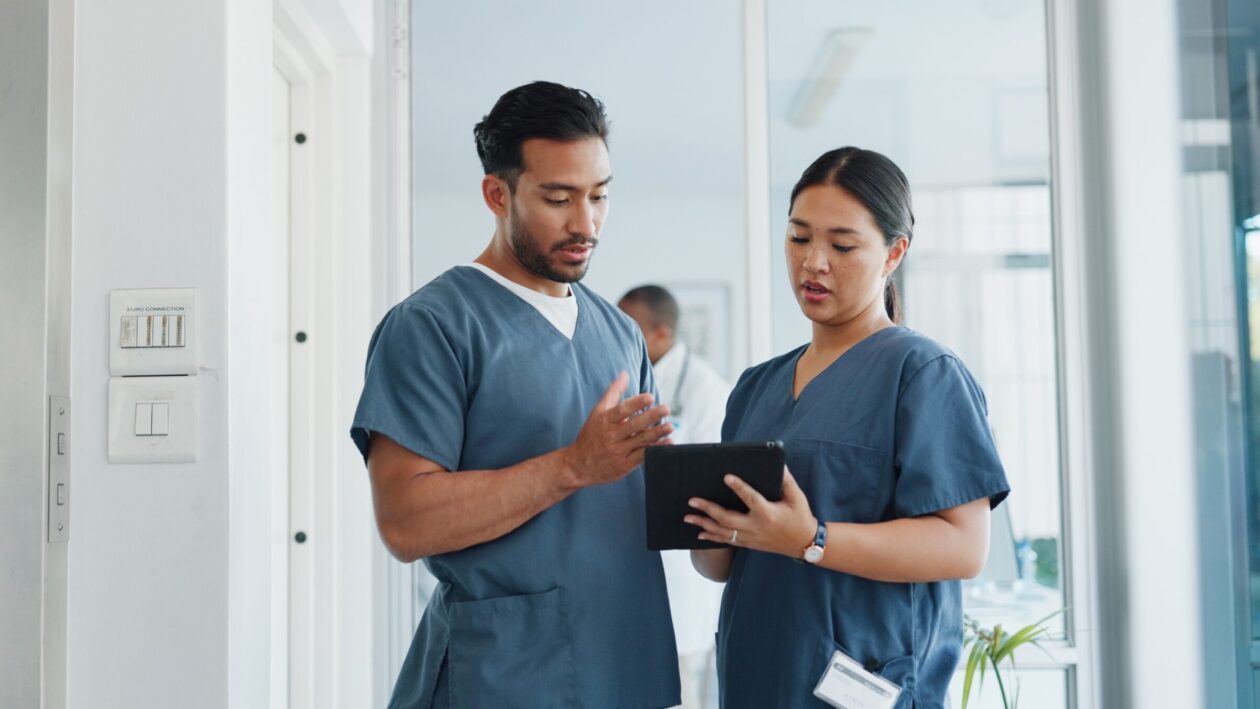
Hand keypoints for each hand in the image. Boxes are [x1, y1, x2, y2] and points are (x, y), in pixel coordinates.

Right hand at [559, 372, 672, 487]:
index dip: (636, 403)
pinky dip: (656, 449)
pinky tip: (669, 443)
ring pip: (640, 441)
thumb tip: (625, 374)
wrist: (579, 465)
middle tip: (666, 408)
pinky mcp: (625, 465)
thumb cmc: (591, 434)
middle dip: (651, 416)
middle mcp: (611, 436)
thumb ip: (613, 393)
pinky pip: (643, 456)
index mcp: (605, 421)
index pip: (621, 410)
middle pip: (633, 425)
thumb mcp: (597, 412)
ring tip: (670, 426)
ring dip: (657, 433)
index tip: (650, 397)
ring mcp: (618, 451)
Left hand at [684, 467, 816, 558]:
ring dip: (704, 524)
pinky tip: (699, 533)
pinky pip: (727, 541)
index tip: (726, 477)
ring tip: (687, 516)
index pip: (751, 499)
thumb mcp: (797, 497)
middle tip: (692, 500)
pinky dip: (712, 537)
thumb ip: (787, 481)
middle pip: (727, 519)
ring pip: (723, 532)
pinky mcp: (748, 544)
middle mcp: (756, 527)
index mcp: (768, 513)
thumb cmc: (800, 517)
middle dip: (708, 509)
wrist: (803, 543)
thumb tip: (779, 464)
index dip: (739, 487)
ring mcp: (751, 537)